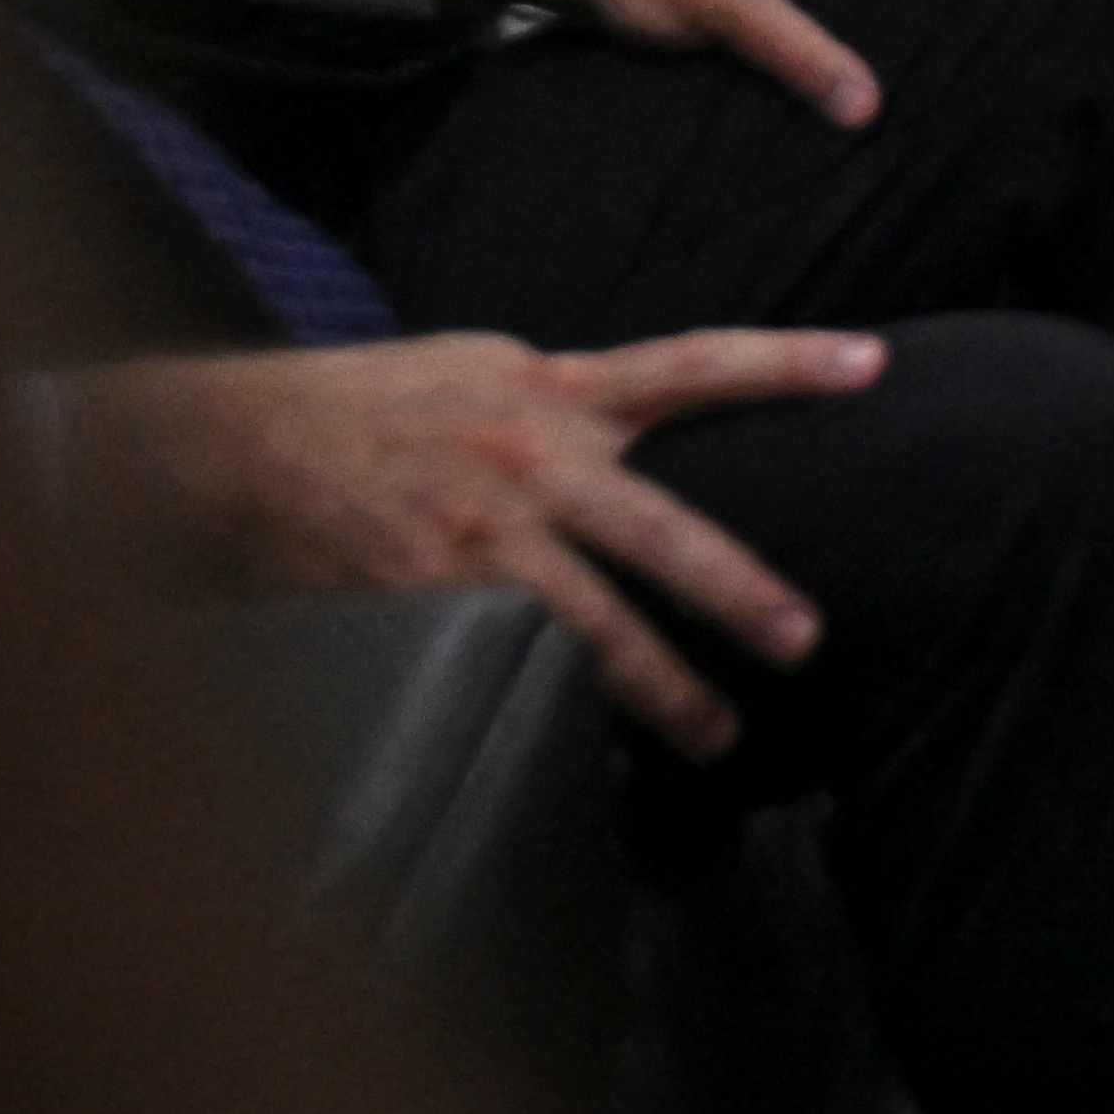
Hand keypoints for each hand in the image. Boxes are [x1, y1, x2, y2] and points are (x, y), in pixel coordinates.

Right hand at [52, 331, 880, 757]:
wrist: (241, 445)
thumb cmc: (374, 403)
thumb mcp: (484, 367)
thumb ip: (572, 397)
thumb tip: (650, 417)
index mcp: (555, 390)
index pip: (693, 364)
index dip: (785, 361)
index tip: (873, 364)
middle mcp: (532, 462)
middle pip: (664, 532)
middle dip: (740, 589)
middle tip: (805, 638)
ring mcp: (481, 543)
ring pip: (591, 627)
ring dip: (661, 687)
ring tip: (721, 734)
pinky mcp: (428, 602)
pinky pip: (510, 664)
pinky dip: (551, 704)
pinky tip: (587, 752)